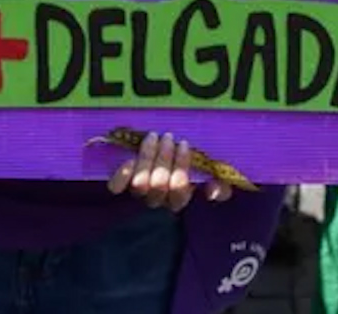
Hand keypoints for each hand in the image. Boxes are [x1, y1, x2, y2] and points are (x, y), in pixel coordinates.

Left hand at [106, 132, 231, 211]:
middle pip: (158, 185)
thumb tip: (211, 192)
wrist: (162, 157)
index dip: (181, 168)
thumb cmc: (193, 168)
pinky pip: (116, 187)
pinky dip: (121, 174)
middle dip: (164, 158)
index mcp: (178, 199)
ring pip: (140, 182)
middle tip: (167, 137)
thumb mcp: (213, 178)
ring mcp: (138, 193)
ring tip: (153, 137)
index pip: (179, 191)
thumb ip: (221, 187)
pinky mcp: (122, 185)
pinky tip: (128, 160)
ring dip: (147, 158)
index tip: (184, 144)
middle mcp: (157, 199)